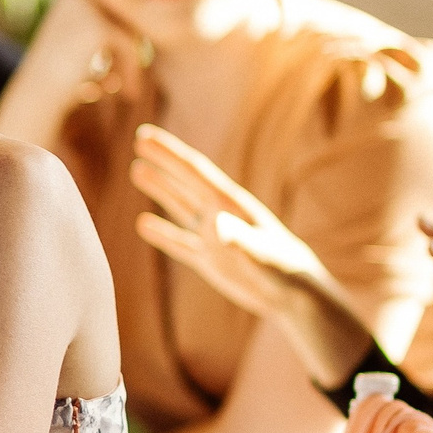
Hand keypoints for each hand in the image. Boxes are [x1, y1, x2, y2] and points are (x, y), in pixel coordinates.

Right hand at [130, 124, 376, 387]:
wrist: (294, 297)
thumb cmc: (284, 272)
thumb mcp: (262, 254)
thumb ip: (239, 238)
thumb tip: (213, 225)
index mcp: (230, 205)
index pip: (193, 172)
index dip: (168, 153)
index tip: (144, 135)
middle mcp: (220, 215)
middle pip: (184, 183)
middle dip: (162, 162)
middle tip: (139, 139)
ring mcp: (214, 237)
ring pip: (180, 207)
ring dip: (160, 189)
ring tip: (137, 170)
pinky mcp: (211, 260)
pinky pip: (180, 242)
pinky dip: (161, 233)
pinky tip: (143, 224)